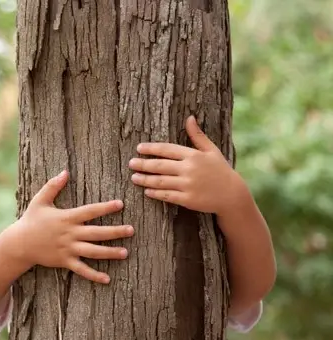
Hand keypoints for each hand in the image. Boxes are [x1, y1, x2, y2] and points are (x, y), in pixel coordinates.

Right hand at [9, 170, 133, 283]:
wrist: (19, 243)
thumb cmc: (31, 220)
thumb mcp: (40, 200)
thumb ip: (53, 186)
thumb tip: (65, 171)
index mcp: (67, 217)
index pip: (90, 211)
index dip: (105, 207)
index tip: (120, 204)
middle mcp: (70, 234)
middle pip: (97, 232)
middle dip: (115, 231)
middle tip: (131, 230)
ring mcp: (68, 249)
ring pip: (93, 251)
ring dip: (110, 253)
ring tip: (125, 252)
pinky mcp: (64, 261)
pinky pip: (82, 269)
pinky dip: (94, 275)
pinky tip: (107, 279)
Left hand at [129, 116, 246, 214]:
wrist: (232, 195)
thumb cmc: (220, 171)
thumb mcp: (211, 151)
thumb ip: (198, 136)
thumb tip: (189, 117)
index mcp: (194, 155)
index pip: (167, 149)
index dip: (151, 148)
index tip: (139, 148)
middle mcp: (189, 169)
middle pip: (160, 165)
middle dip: (143, 164)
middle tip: (131, 163)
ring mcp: (188, 185)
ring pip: (160, 181)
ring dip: (145, 179)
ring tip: (134, 177)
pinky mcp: (188, 199)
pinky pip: (167, 195)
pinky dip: (155, 193)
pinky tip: (146, 191)